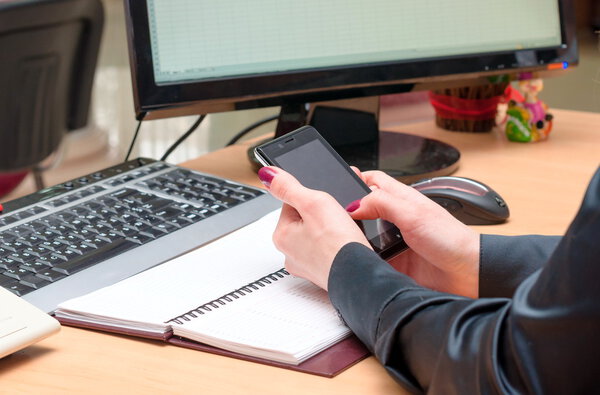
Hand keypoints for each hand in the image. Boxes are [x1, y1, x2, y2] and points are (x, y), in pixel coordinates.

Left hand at [258, 166, 370, 289]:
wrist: (360, 276)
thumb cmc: (338, 244)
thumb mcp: (313, 202)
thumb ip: (289, 186)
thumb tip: (268, 175)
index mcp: (281, 235)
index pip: (292, 203)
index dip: (312, 198)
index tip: (325, 205)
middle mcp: (289, 253)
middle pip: (306, 219)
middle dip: (322, 215)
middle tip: (336, 220)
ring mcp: (306, 265)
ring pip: (318, 235)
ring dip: (331, 230)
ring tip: (342, 233)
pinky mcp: (323, 272)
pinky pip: (328, 250)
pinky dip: (336, 246)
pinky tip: (345, 245)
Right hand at [348, 169, 479, 297]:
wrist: (467, 274)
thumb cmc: (451, 239)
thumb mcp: (414, 213)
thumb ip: (382, 203)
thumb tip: (354, 204)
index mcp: (401, 198)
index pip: (372, 180)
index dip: (355, 178)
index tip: (337, 183)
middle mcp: (394, 217)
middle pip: (362, 207)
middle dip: (347, 210)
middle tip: (333, 215)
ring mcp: (392, 240)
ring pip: (362, 233)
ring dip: (353, 236)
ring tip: (342, 238)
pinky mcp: (390, 261)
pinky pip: (369, 257)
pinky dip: (361, 257)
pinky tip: (355, 259)